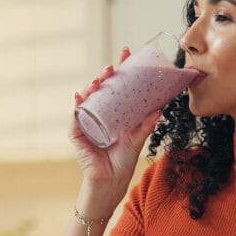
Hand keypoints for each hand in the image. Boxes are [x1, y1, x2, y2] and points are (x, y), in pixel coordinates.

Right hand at [69, 47, 161, 202]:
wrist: (111, 183)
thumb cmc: (122, 162)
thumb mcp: (137, 140)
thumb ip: (146, 126)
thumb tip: (159, 109)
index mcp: (114, 113)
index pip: (117, 86)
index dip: (120, 70)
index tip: (126, 53)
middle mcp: (99, 114)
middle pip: (101, 89)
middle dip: (105, 75)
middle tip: (113, 66)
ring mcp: (87, 123)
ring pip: (88, 99)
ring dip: (92, 86)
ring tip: (101, 78)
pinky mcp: (77, 135)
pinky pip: (75, 117)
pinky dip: (77, 106)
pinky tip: (80, 96)